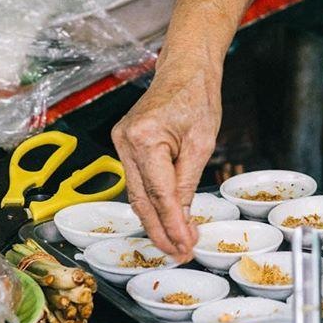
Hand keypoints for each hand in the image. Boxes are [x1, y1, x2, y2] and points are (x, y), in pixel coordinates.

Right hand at [111, 63, 220, 260]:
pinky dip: (150, 203)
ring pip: (135, 195)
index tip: (185, 245)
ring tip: (175, 243)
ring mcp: (120, 143)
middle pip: (140, 200)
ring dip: (154, 221)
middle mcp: (125, 141)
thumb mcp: (202, 143)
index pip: (159, 194)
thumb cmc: (196, 97)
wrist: (185, 70)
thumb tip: (183, 219)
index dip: (172, 225)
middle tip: (179, 253)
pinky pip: (135, 182)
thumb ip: (188, 184)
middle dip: (160, 231)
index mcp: (145, 138)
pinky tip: (164, 220)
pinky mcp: (124, 145)